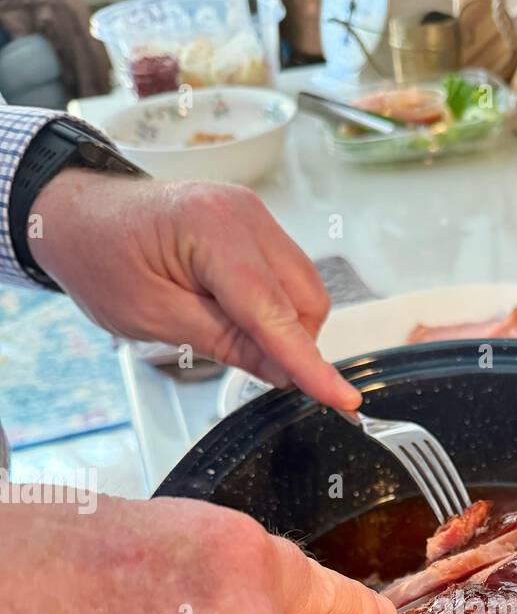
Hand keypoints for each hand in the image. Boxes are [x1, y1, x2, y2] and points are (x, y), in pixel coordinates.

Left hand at [28, 170, 359, 409]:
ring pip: (304, 290)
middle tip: (242, 360)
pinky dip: (273, 305)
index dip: (309, 363)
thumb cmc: (99, 257)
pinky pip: (287, 275)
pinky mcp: (254, 224)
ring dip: (283, 324)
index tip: (342, 399)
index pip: (275, 313)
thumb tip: (282, 372)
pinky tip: (233, 310)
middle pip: (306, 300)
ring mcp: (253, 215)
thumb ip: (224, 342)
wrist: (76, 214)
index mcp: (213, 231)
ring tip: (223, 326)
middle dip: (291, 342)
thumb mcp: (153, 317)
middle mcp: (245, 214)